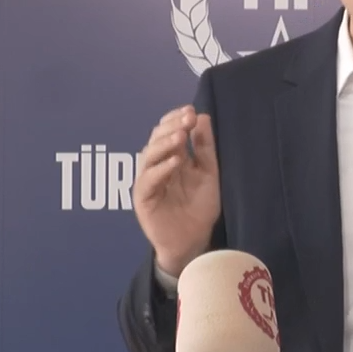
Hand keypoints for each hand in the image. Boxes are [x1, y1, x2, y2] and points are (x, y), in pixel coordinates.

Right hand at [134, 104, 220, 275]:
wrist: (195, 241)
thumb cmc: (200, 208)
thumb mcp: (209, 173)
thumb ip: (205, 148)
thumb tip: (202, 117)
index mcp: (172, 157)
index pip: (168, 131)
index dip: (176, 119)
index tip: (191, 110)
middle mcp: (157, 166)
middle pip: (157, 139)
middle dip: (172, 126)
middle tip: (187, 119)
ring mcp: (148, 182)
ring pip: (149, 155)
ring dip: (165, 143)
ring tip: (181, 135)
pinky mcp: (143, 199)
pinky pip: (148, 180)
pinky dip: (161, 168)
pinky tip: (175, 161)